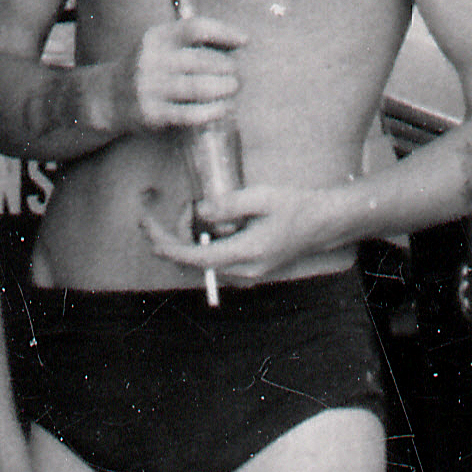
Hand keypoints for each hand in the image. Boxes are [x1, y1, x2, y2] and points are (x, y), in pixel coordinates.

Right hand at [127, 15, 245, 133]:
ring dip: (225, 88)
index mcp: (156, 37)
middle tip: (239, 74)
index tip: (244, 41)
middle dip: (229, 67)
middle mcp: (151, 60)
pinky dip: (213, 111)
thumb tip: (238, 45)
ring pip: (199, 87)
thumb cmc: (149, 68)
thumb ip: (193, 42)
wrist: (109, 96)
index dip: (225, 32)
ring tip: (234, 88)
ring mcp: (149, 87)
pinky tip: (224, 108)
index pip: (195, 28)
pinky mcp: (152, 113)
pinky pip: (190, 113)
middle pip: (202, 60)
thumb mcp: (162, 46)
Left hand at [168, 176, 350, 282]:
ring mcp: (246, 274)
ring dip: (190, 237)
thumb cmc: (297, 207)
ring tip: (195, 209)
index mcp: (246, 254)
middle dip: (177, 234)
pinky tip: (209, 222)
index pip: (193, 257)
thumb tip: (199, 211)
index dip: (165, 243)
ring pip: (202, 260)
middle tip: (183, 205)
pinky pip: (214, 259)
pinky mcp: (247, 269)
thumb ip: (227, 205)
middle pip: (193, 261)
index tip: (147, 225)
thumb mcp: (262, 197)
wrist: (324, 223)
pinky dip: (203, 242)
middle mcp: (243, 272)